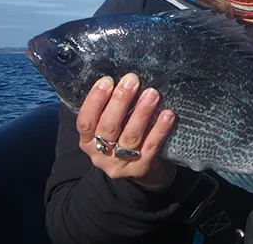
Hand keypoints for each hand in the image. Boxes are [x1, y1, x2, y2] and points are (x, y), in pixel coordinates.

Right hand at [76, 73, 175, 190]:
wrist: (143, 172)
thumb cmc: (123, 139)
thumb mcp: (109, 128)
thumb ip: (110, 110)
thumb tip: (122, 80)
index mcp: (87, 141)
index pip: (85, 122)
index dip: (94, 101)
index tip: (107, 81)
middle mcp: (101, 154)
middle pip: (109, 127)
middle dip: (120, 101)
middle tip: (132, 80)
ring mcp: (121, 163)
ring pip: (131, 136)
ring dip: (142, 112)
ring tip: (152, 94)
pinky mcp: (141, 168)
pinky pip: (151, 146)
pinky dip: (159, 129)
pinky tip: (167, 114)